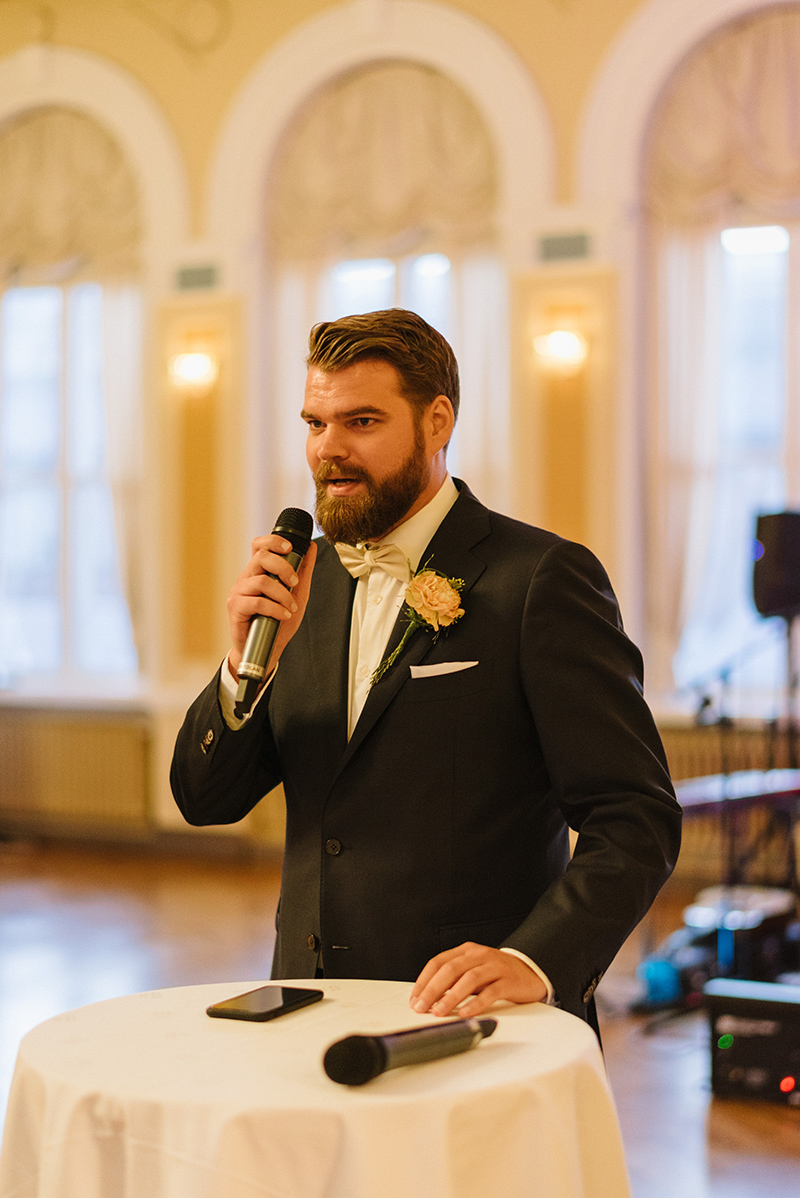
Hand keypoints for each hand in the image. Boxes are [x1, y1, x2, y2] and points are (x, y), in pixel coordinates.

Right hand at [227, 535, 316, 674]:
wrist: (267, 648)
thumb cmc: (278, 621)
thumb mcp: (298, 593)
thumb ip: (303, 570)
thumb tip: (311, 547)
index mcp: (259, 571)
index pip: (259, 545)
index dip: (273, 541)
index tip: (290, 548)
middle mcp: (246, 578)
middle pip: (261, 557)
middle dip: (283, 566)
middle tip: (295, 582)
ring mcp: (239, 592)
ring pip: (261, 581)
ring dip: (282, 594)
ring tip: (291, 607)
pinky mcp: (235, 607)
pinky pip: (256, 602)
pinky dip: (274, 608)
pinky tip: (283, 615)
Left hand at [409, 942, 546, 1018]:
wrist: (531, 972)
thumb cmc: (496, 975)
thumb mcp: (472, 972)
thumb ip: (453, 980)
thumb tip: (427, 998)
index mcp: (466, 951)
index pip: (438, 962)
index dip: (424, 980)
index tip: (414, 999)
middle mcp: (479, 955)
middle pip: (450, 969)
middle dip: (433, 989)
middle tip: (421, 1007)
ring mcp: (495, 966)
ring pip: (469, 979)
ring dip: (451, 996)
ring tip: (439, 1011)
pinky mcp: (509, 981)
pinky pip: (490, 992)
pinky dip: (476, 1003)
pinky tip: (465, 1013)